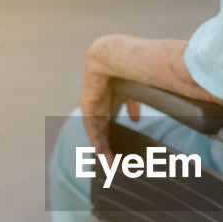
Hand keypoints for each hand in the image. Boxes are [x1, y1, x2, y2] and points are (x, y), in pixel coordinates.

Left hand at [77, 43, 139, 162]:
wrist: (111, 57)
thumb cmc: (125, 68)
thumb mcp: (130, 91)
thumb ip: (132, 106)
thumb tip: (135, 120)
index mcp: (105, 102)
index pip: (107, 126)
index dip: (112, 139)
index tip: (118, 152)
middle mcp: (96, 106)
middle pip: (101, 133)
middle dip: (108, 148)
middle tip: (114, 163)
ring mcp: (90, 107)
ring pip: (97, 133)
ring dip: (104, 149)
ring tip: (110, 164)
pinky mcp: (87, 106)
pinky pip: (92, 127)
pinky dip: (98, 140)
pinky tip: (102, 153)